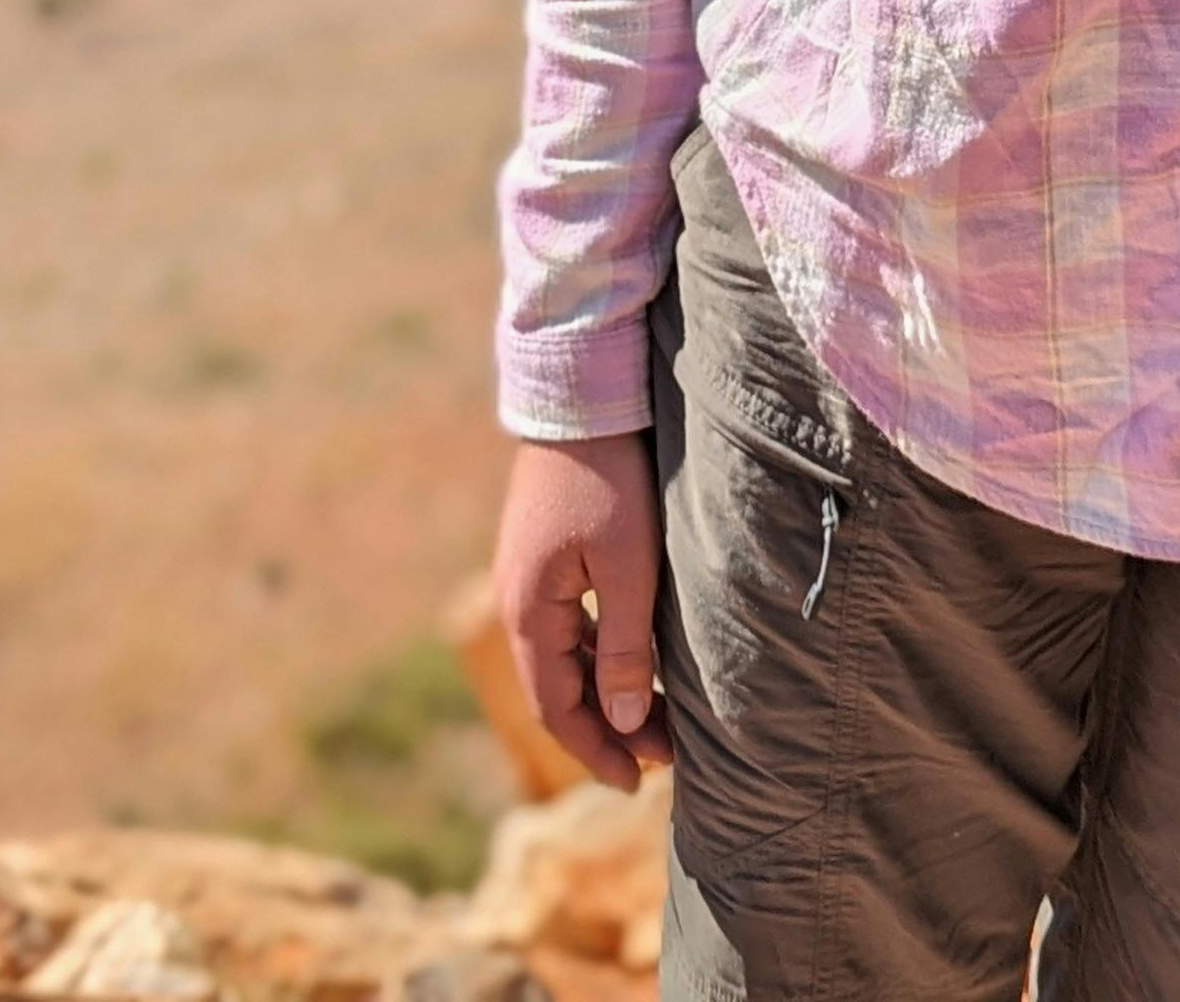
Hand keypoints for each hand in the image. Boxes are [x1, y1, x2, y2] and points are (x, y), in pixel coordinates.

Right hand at [493, 433, 670, 787]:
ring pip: (563, 658)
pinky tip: (634, 663)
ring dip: (605, 693)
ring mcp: (529, 577)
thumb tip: (621, 724)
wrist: (583, 396)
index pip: (555, 706)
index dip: (594, 751)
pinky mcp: (546, 556)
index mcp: (529, 610)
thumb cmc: (611, 479)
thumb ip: (624, 647)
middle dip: (606, 730)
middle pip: (556, 688)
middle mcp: (518, 600)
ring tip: (658, 719)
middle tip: (661, 759)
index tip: (637, 783)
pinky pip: (568, 626)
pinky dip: (599, 656)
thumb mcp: (629, 567)